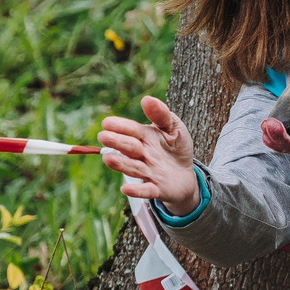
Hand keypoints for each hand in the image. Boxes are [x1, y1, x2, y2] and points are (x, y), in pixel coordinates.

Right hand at [99, 96, 201, 213]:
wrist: (186, 175)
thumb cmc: (176, 148)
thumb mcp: (174, 127)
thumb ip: (162, 114)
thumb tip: (146, 99)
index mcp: (145, 137)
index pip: (132, 130)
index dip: (121, 126)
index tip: (107, 123)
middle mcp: (143, 154)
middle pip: (129, 147)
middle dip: (117, 142)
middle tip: (103, 136)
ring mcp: (148, 172)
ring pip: (133, 167)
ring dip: (121, 164)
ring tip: (108, 158)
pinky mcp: (157, 189)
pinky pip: (146, 190)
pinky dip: (137, 190)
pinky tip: (126, 189)